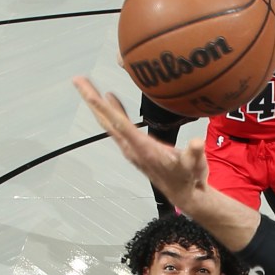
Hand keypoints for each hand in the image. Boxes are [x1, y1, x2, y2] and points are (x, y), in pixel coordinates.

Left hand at [72, 77, 256, 248]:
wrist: (184, 194)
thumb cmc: (189, 177)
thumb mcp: (195, 165)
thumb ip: (195, 153)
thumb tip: (197, 143)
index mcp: (143, 148)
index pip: (119, 124)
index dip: (105, 108)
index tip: (90, 93)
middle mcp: (132, 148)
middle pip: (107, 120)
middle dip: (92, 100)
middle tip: (78, 80)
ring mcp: (131, 147)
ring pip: (109, 122)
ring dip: (97, 104)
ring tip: (86, 85)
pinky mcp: (134, 147)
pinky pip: (118, 125)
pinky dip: (112, 110)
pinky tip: (110, 98)